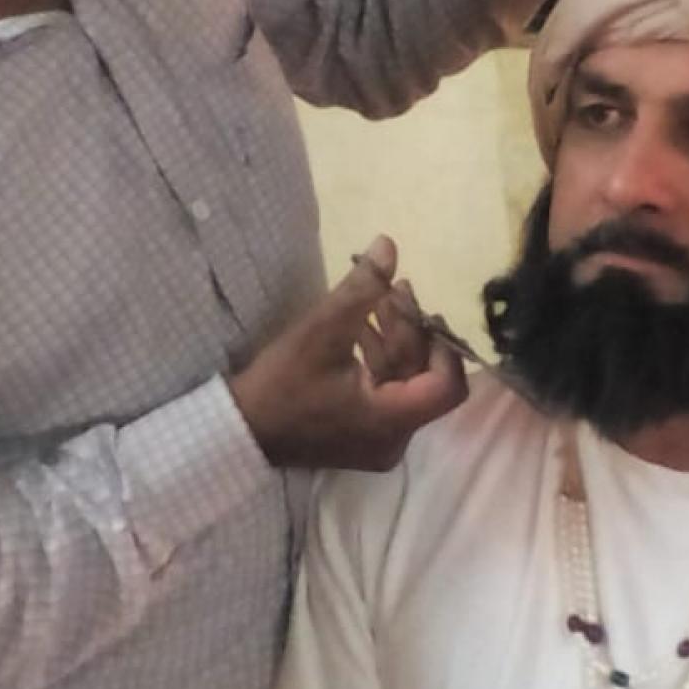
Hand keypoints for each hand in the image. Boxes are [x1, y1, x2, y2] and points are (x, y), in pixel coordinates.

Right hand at [228, 236, 466, 470]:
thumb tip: (389, 245)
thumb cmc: (282, 383)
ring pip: (405, 385)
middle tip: (392, 290)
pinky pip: (387, 396)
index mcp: (391, 420)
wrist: (240, 429)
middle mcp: (395, 440)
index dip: (442, 344)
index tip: (418, 310)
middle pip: (425, 380)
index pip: (448, 385)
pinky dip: (380, 363)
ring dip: (394, 342)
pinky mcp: (364, 439)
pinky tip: (359, 330)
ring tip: (374, 302)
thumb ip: (363, 288)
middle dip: (411, 332)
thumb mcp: (322, 330)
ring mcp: (379, 443)